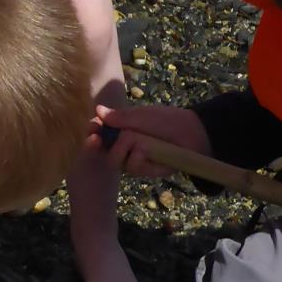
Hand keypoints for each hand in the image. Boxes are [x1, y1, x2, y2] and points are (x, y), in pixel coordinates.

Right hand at [93, 102, 210, 178]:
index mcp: (120, 130)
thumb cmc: (166, 120)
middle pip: (102, 152)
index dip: (92, 133)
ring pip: (115, 161)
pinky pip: (134, 168)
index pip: (99, 133)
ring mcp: (134, 159)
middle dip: (98, 145)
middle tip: (97, 140)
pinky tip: (145, 151)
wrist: (190, 133)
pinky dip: (138, 158)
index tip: (90, 130)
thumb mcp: (142, 115)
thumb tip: (98, 110)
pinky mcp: (146, 171)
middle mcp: (124, 146)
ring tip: (135, 141)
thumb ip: (121, 117)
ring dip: (122, 150)